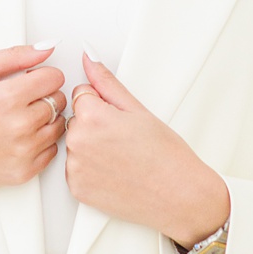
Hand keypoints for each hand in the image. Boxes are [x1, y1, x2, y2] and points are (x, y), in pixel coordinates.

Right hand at [0, 43, 65, 199]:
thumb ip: (14, 56)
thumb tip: (47, 48)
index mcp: (7, 98)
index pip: (55, 78)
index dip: (42, 76)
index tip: (29, 81)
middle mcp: (18, 126)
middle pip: (58, 101)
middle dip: (43, 96)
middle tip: (18, 101)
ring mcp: (22, 151)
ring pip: (59, 125)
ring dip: (45, 120)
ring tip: (17, 119)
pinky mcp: (23, 172)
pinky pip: (52, 150)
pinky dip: (40, 143)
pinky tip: (18, 138)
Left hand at [62, 56, 230, 246]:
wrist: (178, 195)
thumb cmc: (166, 155)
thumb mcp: (139, 110)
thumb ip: (107, 82)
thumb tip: (89, 59)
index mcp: (93, 117)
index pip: (81, 94)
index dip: (103, 104)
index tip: (120, 119)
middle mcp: (78, 142)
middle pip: (76, 119)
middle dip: (95, 124)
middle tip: (124, 139)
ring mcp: (75, 168)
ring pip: (75, 144)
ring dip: (91, 146)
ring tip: (121, 157)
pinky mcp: (76, 189)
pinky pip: (75, 169)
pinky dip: (90, 169)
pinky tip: (114, 172)